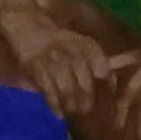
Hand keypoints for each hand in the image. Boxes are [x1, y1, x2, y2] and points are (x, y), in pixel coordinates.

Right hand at [0, 6, 113, 120]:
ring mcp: (53, 59)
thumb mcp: (79, 44)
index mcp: (86, 45)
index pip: (102, 69)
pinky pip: (48, 89)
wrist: (27, 25)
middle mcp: (72, 51)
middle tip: (86, 112)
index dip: (105, 87)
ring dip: (71, 105)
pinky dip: (54, 104)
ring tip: (72, 115)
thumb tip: (113, 83)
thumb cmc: (58, 40)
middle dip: (87, 101)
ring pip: (67, 88)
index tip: (106, 100)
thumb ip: (96, 61)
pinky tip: (58, 113)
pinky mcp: (36, 66)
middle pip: (84, 82)